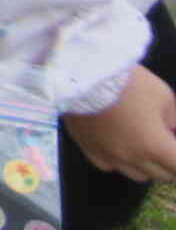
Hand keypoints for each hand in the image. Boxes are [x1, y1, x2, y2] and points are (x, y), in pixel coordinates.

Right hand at [65, 66, 175, 182]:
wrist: (82, 74)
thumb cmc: (127, 82)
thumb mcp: (162, 94)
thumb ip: (174, 118)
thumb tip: (172, 130)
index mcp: (155, 146)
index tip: (175, 142)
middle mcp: (133, 159)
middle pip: (162, 175)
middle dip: (169, 162)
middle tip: (166, 142)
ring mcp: (109, 157)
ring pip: (138, 175)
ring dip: (146, 164)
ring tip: (143, 145)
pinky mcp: (89, 150)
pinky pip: (110, 166)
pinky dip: (120, 160)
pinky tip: (118, 144)